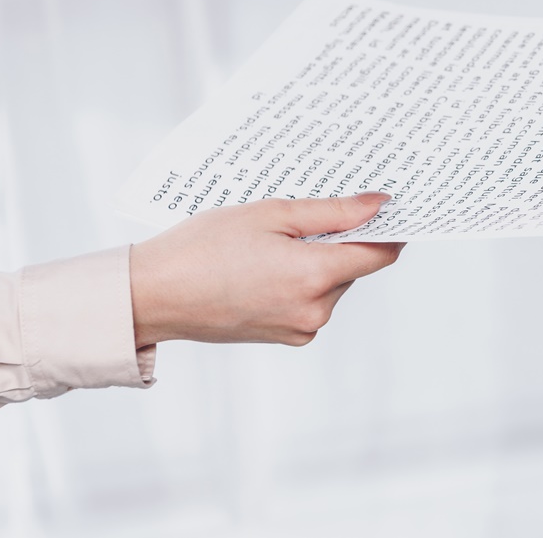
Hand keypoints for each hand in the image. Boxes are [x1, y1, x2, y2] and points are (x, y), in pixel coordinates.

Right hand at [129, 193, 402, 347]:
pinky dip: (301, 282)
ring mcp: (302, 329)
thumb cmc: (202, 247)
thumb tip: (381, 204)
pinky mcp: (287, 338)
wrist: (152, 295)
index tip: (391, 207)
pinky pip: (311, 302)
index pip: (379, 253)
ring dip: (318, 262)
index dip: (390, 228)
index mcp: (314, 277)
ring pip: (332, 285)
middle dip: (340, 241)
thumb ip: (333, 212)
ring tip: (274, 242)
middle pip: (354, 267)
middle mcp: (315, 310)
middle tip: (307, 215)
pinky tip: (265, 266)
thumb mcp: (271, 214)